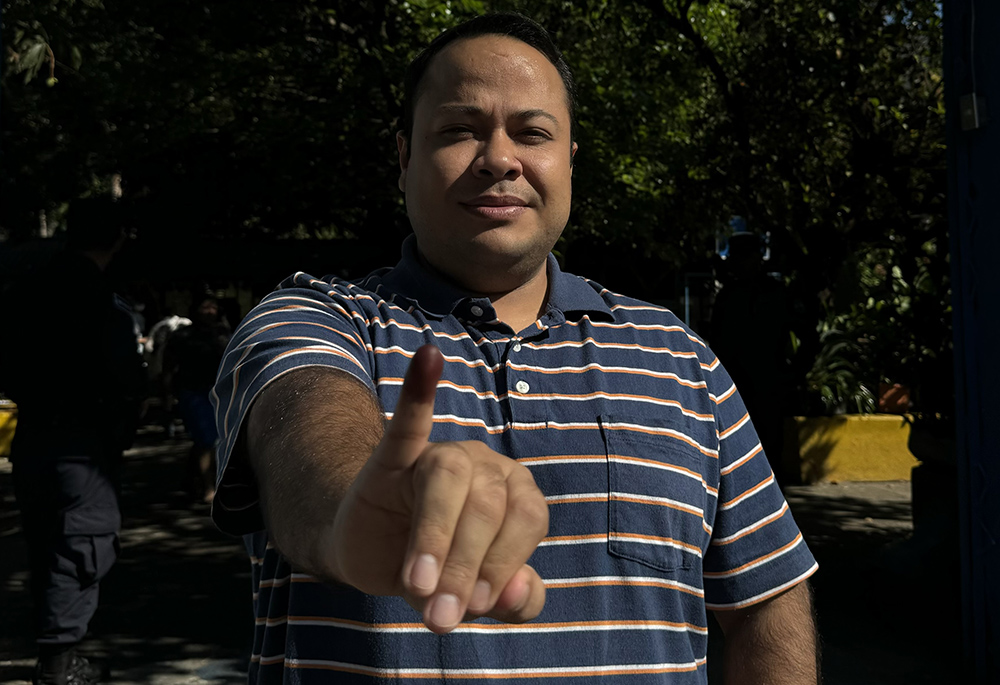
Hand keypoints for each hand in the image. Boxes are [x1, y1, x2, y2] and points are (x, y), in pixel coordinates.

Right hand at [327, 344, 548, 632]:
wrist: (374, 556)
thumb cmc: (443, 570)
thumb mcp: (479, 595)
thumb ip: (513, 599)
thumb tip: (517, 591)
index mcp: (517, 495)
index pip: (528, 519)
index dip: (505, 563)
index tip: (477, 608)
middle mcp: (487, 466)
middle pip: (488, 505)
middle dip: (466, 566)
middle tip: (440, 616)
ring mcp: (441, 455)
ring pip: (448, 479)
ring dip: (434, 537)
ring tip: (416, 585)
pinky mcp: (395, 455)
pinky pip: (408, 421)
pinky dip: (419, 390)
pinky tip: (429, 359)